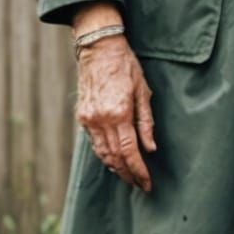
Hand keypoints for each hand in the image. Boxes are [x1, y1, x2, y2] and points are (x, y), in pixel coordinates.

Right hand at [74, 14, 156, 191]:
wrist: (98, 48)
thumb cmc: (125, 65)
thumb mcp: (143, 91)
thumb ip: (146, 122)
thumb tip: (150, 148)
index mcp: (119, 112)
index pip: (129, 151)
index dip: (138, 170)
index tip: (146, 183)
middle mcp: (101, 119)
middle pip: (114, 157)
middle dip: (128, 174)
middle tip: (140, 185)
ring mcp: (89, 119)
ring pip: (102, 153)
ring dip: (115, 168)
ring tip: (129, 176)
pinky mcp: (82, 116)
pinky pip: (94, 143)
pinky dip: (104, 155)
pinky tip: (114, 160)